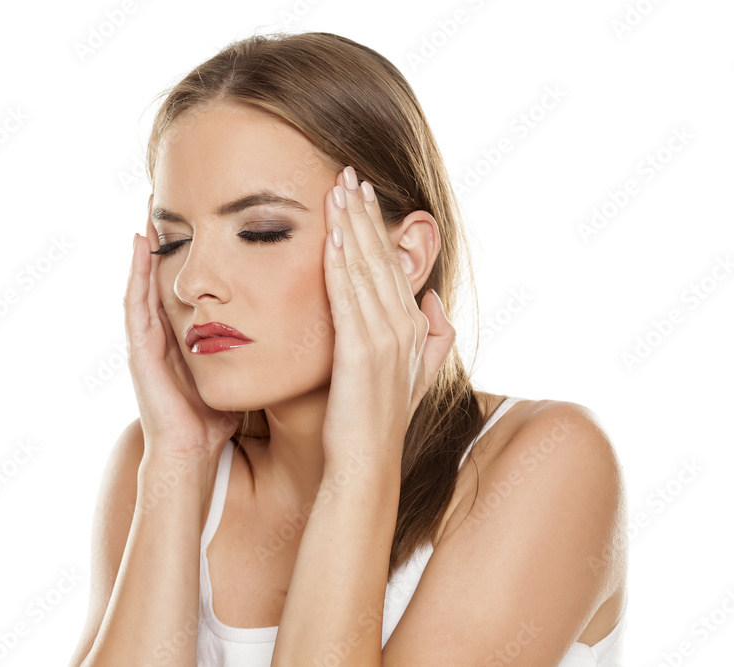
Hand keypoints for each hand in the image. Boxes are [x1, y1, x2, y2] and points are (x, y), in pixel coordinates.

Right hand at [123, 207, 241, 464]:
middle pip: (160, 275)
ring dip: (146, 246)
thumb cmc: (215, 419)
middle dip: (164, 239)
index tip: (202, 215)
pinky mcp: (139, 351)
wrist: (191, 457)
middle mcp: (160, 332)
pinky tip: (140, 243)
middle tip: (166, 196)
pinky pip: (134, 303)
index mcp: (181, 335)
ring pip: (143, 281)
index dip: (190, 250)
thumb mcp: (235, 371)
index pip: (186, 282)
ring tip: (150, 207)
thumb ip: (248, 346)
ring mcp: (145, 341)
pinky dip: (135, 272)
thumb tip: (285, 321)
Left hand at [320, 166, 455, 466]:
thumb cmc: (379, 422)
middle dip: (365, 214)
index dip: (378, 228)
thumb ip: (432, 338)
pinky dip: (341, 265)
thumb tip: (431, 301)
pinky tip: (332, 235)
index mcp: (413, 329)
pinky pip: (348, 298)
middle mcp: (404, 328)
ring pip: (366, 270)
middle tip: (349, 173)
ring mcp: (384, 339)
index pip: (392, 267)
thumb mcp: (414, 377)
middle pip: (382, 259)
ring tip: (338, 188)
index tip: (362, 194)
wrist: (366, 464)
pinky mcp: (360, 353)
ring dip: (352, 227)